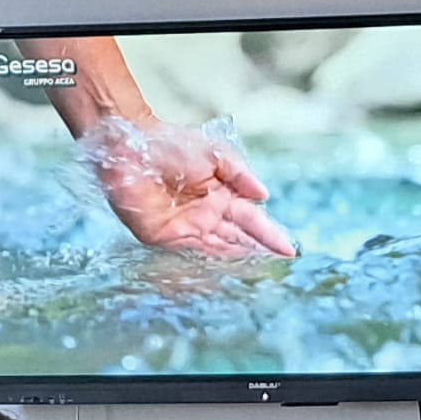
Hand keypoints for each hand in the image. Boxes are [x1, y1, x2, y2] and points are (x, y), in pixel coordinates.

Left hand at [83, 119, 297, 260]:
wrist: (131, 147)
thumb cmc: (170, 144)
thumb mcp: (216, 154)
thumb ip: (240, 175)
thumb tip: (264, 195)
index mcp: (220, 195)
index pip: (251, 220)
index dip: (269, 235)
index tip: (289, 249)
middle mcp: (206, 215)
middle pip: (238, 239)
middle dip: (258, 253)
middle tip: (280, 270)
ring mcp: (187, 228)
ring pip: (220, 250)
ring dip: (239, 262)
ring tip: (260, 275)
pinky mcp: (166, 237)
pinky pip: (193, 253)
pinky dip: (212, 262)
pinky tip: (229, 271)